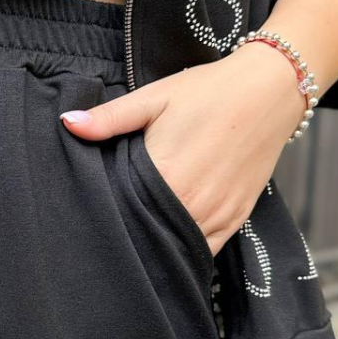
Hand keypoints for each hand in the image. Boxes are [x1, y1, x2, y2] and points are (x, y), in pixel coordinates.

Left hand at [59, 43, 305, 256]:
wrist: (270, 89)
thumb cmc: (208, 91)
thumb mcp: (154, 98)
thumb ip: (109, 118)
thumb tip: (67, 122)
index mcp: (166, 176)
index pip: (122, 212)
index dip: (104, 216)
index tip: (89, 214)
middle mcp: (193, 204)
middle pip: (147, 234)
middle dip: (128, 233)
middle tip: (107, 229)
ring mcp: (217, 215)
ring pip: (176, 247)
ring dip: (157, 243)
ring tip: (136, 236)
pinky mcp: (236, 219)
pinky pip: (205, 249)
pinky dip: (186, 247)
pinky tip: (169, 239)